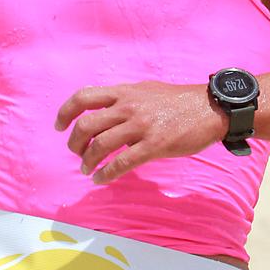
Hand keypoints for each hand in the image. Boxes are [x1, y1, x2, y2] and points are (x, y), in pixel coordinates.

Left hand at [55, 81, 227, 183]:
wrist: (210, 108)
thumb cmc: (179, 101)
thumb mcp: (146, 90)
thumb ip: (125, 99)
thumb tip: (106, 112)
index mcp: (124, 92)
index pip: (83, 97)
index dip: (65, 112)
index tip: (59, 126)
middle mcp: (128, 107)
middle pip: (86, 125)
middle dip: (75, 143)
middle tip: (76, 153)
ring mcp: (140, 126)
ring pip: (100, 145)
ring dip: (87, 161)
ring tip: (87, 170)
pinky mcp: (154, 145)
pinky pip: (121, 163)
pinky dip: (106, 174)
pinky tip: (101, 179)